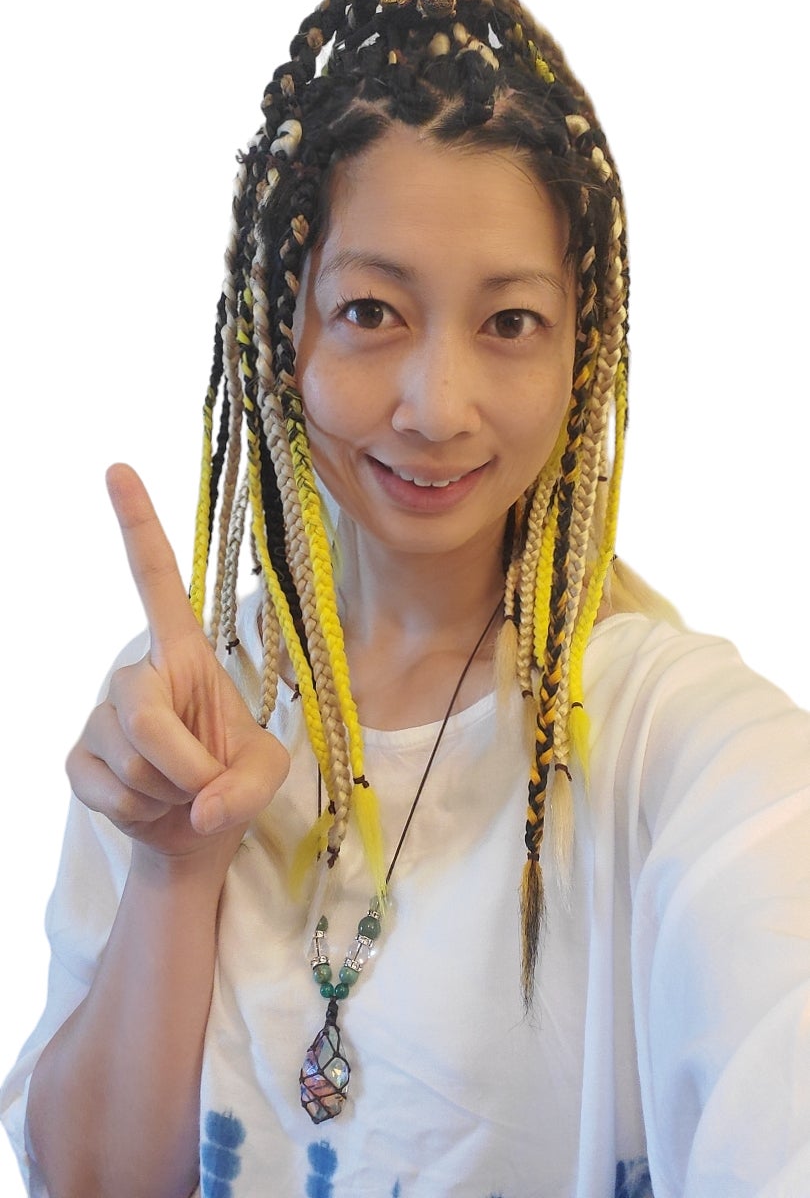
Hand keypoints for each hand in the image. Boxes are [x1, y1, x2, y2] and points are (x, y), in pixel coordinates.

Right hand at [67, 464, 289, 859]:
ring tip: (181, 791)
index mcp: (187, 654)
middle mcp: (140, 674)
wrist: (195, 834)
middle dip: (182, 763)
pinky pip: (107, 789)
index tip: (117, 468)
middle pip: (143, 710)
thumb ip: (250, 788)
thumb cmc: (234, 781)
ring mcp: (104, 716)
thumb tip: (201, 808)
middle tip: (206, 786)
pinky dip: (138, 812)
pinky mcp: (80, 758)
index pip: (158, 580)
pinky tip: (148, 806)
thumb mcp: (268, 776)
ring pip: (130, 759)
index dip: (138, 524)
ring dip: (167, 792)